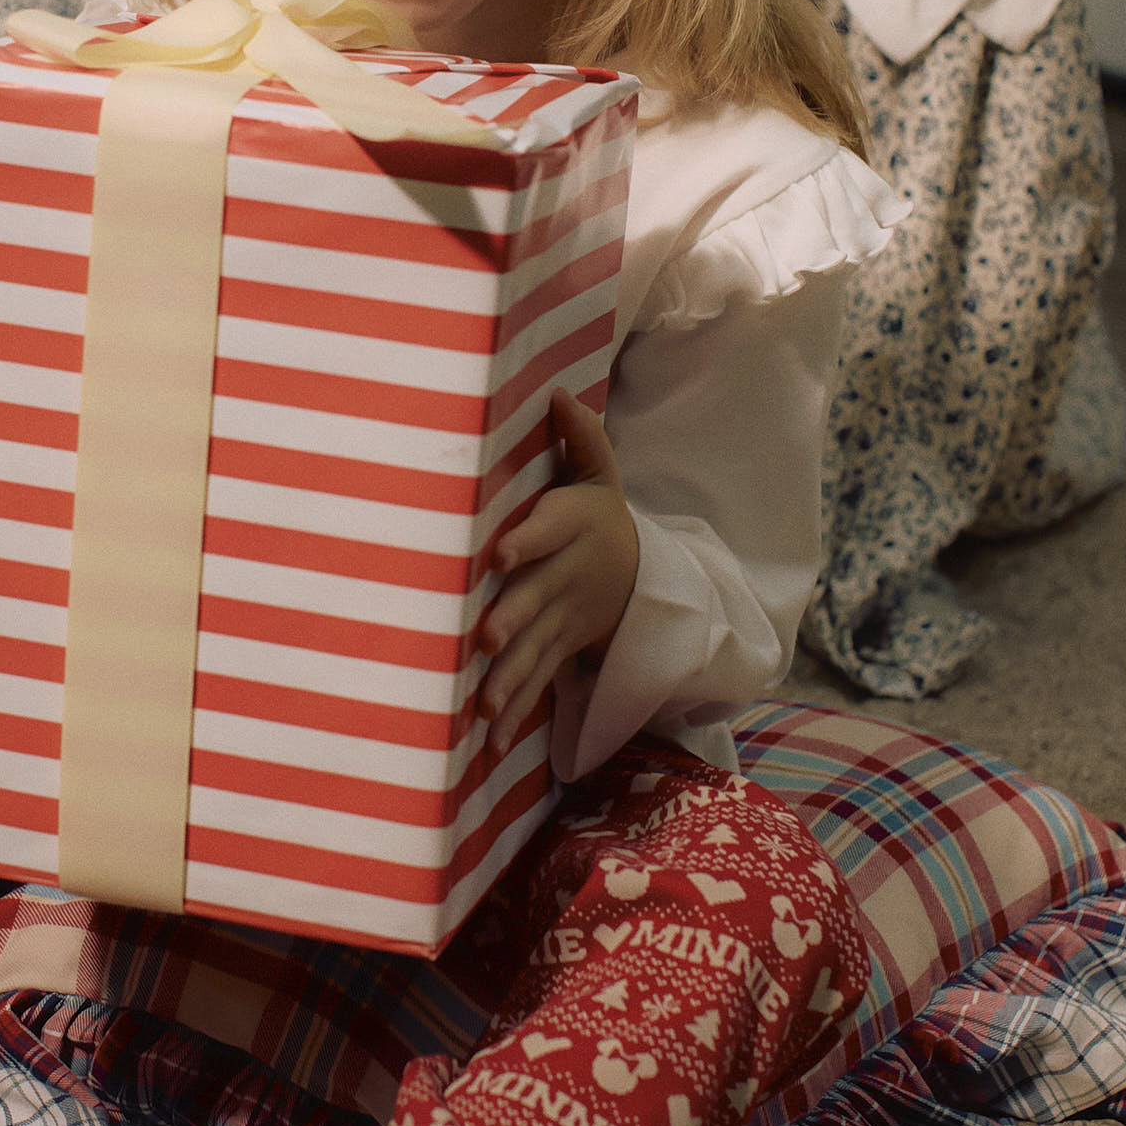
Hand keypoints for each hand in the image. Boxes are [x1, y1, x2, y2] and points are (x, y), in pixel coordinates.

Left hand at [478, 388, 638, 755]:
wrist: (639, 576)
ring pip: (537, 648)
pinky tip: (488, 734)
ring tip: (485, 704)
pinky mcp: (558, 648)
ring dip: (512, 678)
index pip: (550, 530)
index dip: (527, 541)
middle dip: (515, 619)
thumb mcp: (601, 475)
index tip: (497, 553)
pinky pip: (537, 679)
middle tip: (487, 639)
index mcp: (575, 528)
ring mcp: (564, 618)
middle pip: (539, 597)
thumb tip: (556, 391)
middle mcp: (568, 577)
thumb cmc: (598, 516)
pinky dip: (515, 707)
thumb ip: (582, 438)